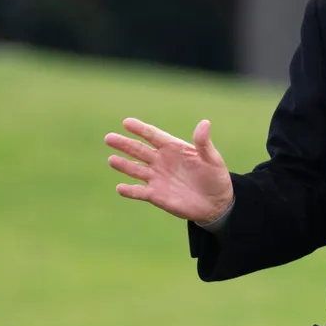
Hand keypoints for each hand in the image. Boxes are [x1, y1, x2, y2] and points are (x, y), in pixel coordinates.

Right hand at [105, 118, 233, 222]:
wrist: (216, 204)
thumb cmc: (215, 178)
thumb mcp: (213, 159)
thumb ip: (204, 143)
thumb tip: (205, 123)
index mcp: (173, 148)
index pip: (153, 136)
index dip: (140, 129)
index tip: (127, 122)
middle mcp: (161, 161)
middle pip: (139, 150)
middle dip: (124, 144)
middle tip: (109, 138)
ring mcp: (157, 178)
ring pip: (135, 169)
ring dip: (123, 165)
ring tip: (111, 160)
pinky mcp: (156, 195)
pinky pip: (139, 192)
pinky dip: (130, 191)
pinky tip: (120, 188)